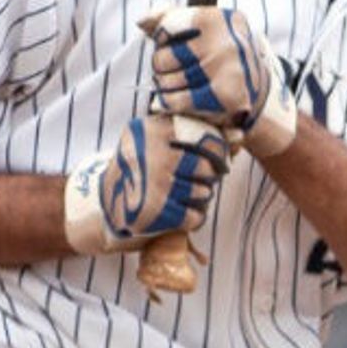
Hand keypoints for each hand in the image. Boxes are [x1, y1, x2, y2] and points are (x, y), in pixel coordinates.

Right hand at [64, 111, 234, 255]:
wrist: (106, 202)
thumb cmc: (144, 167)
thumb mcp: (164, 141)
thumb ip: (202, 135)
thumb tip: (241, 135)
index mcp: (154, 129)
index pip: (207, 138)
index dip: (217, 152)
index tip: (213, 160)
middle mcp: (153, 154)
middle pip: (207, 168)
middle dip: (206, 179)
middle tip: (191, 181)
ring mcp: (154, 184)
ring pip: (203, 193)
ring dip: (199, 199)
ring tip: (180, 195)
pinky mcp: (155, 212)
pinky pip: (195, 217)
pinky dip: (192, 218)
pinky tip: (177, 212)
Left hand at [140, 6, 300, 156]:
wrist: (256, 85)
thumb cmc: (218, 50)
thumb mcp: (201, 26)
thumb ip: (170, 16)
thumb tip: (141, 21)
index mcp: (218, 19)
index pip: (166, 27)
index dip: (163, 38)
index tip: (174, 43)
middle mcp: (225, 43)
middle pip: (163, 58)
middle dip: (162, 66)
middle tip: (176, 68)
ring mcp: (226, 71)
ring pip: (167, 82)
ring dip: (165, 86)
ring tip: (179, 83)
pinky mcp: (224, 98)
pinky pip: (176, 101)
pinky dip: (170, 102)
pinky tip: (176, 99)